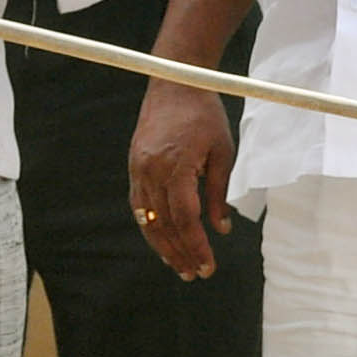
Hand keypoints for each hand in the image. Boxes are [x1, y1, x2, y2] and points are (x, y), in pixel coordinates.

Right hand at [128, 79, 235, 280]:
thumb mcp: (222, 152)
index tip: (209, 266)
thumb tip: (221, 229)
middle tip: (196, 274)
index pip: (185, 219)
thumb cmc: (205, 115)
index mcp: (176, 166)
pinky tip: (163, 241)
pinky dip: (151, 226)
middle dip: (181, 253)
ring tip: (179, 266)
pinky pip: (140, 205)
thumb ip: (219, 193)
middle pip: (164, 225)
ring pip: (148, 220)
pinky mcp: (134, 166)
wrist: (175, 82)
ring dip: (163, 246)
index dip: (197, 246)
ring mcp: (138, 169)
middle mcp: (151, 170)